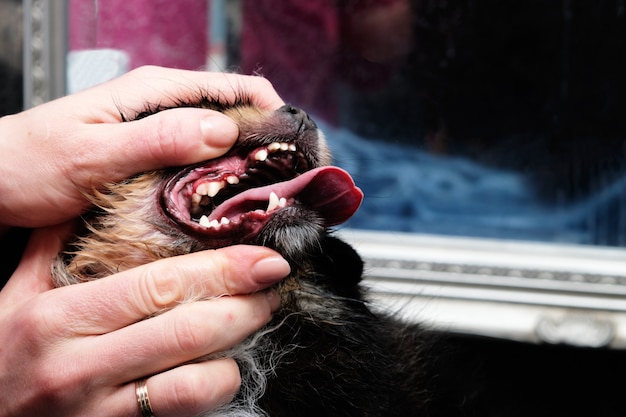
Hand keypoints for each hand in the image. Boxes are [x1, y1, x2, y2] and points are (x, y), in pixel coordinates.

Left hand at [0, 65, 283, 228]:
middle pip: (239, 117)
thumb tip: (221, 131)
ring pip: (224, 144)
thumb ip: (156, 140)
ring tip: (265, 204)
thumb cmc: (30, 163)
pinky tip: (226, 210)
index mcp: (157, 92)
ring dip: (249, 169)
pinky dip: (222, 184)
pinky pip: (203, 166)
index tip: (297, 153)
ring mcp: (162, 135)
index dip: (277, 115)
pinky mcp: (156, 161)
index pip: (239, 88)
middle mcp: (166, 109)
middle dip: (269, 148)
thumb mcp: (93, 154)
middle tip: (288, 189)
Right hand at [0, 224, 289, 416]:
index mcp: (58, 316)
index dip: (223, 270)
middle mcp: (79, 365)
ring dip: (238, 347)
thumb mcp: (15, 292)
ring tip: (256, 319)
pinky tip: (225, 364)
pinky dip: (217, 385)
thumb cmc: (2, 353)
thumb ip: (53, 243)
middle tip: (272, 285)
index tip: (265, 258)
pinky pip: (183, 411)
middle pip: (187, 329)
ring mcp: (97, 409)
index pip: (159, 285)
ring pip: (194, 378)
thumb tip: (96, 197)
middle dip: (245, 304)